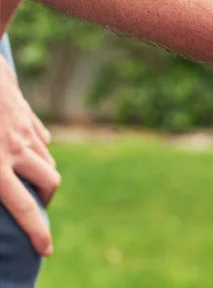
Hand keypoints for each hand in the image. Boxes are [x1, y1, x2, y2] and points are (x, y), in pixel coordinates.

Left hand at [0, 60, 56, 255]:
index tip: (47, 249)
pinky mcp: (26, 112)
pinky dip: (36, 148)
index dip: (37, 231)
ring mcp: (24, 128)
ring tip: (28, 178)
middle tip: (36, 206)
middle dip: (46, 199)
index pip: (23, 208)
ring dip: (42, 173)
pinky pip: (40, 137)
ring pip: (48, 159)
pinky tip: (23, 147)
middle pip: (49, 183)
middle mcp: (15, 149)